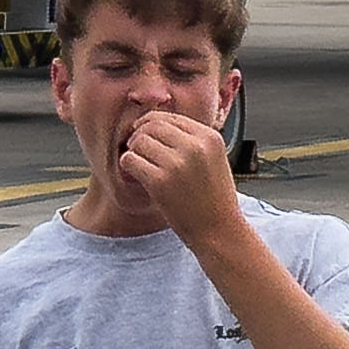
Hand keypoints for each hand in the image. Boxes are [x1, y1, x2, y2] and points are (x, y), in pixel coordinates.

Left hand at [112, 110, 240, 239]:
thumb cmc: (215, 199)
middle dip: (140, 135)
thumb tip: (157, 123)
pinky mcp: (161, 182)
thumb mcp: (214, 159)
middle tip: (137, 150)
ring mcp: (177, 164)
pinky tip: (136, 176)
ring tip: (139, 165)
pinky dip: (128, 166)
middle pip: (152, 125)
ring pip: (139, 141)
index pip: (170, 117)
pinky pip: (130, 160)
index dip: (152, 124)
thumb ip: (193, 140)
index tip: (144, 135)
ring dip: (133, 151)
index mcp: (210, 137)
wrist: (220, 231)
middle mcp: (195, 146)